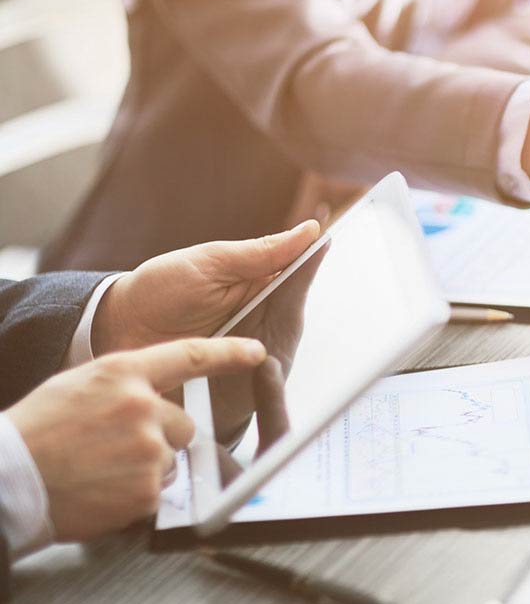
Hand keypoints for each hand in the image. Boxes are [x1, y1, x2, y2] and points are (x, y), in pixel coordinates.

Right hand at [4, 337, 267, 540]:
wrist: (9, 478)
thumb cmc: (38, 431)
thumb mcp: (81, 385)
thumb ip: (126, 383)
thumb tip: (157, 390)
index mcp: (123, 373)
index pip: (190, 356)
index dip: (229, 353)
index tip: (256, 351)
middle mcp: (142, 406)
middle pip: (184, 424)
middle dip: (160, 437)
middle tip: (116, 447)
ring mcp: (147, 448)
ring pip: (171, 457)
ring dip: (148, 466)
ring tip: (103, 468)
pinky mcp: (147, 488)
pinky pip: (159, 488)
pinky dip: (137, 493)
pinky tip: (105, 488)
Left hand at [91, 221, 320, 356]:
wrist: (115, 329)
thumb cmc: (161, 290)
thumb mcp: (210, 263)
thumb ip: (261, 252)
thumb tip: (310, 230)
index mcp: (257, 282)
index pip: (298, 273)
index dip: (314, 265)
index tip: (331, 249)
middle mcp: (259, 315)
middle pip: (295, 316)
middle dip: (293, 317)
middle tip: (289, 318)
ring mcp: (247, 348)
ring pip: (283, 350)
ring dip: (282, 349)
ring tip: (276, 350)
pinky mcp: (235, 379)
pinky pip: (261, 382)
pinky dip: (266, 378)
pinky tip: (266, 372)